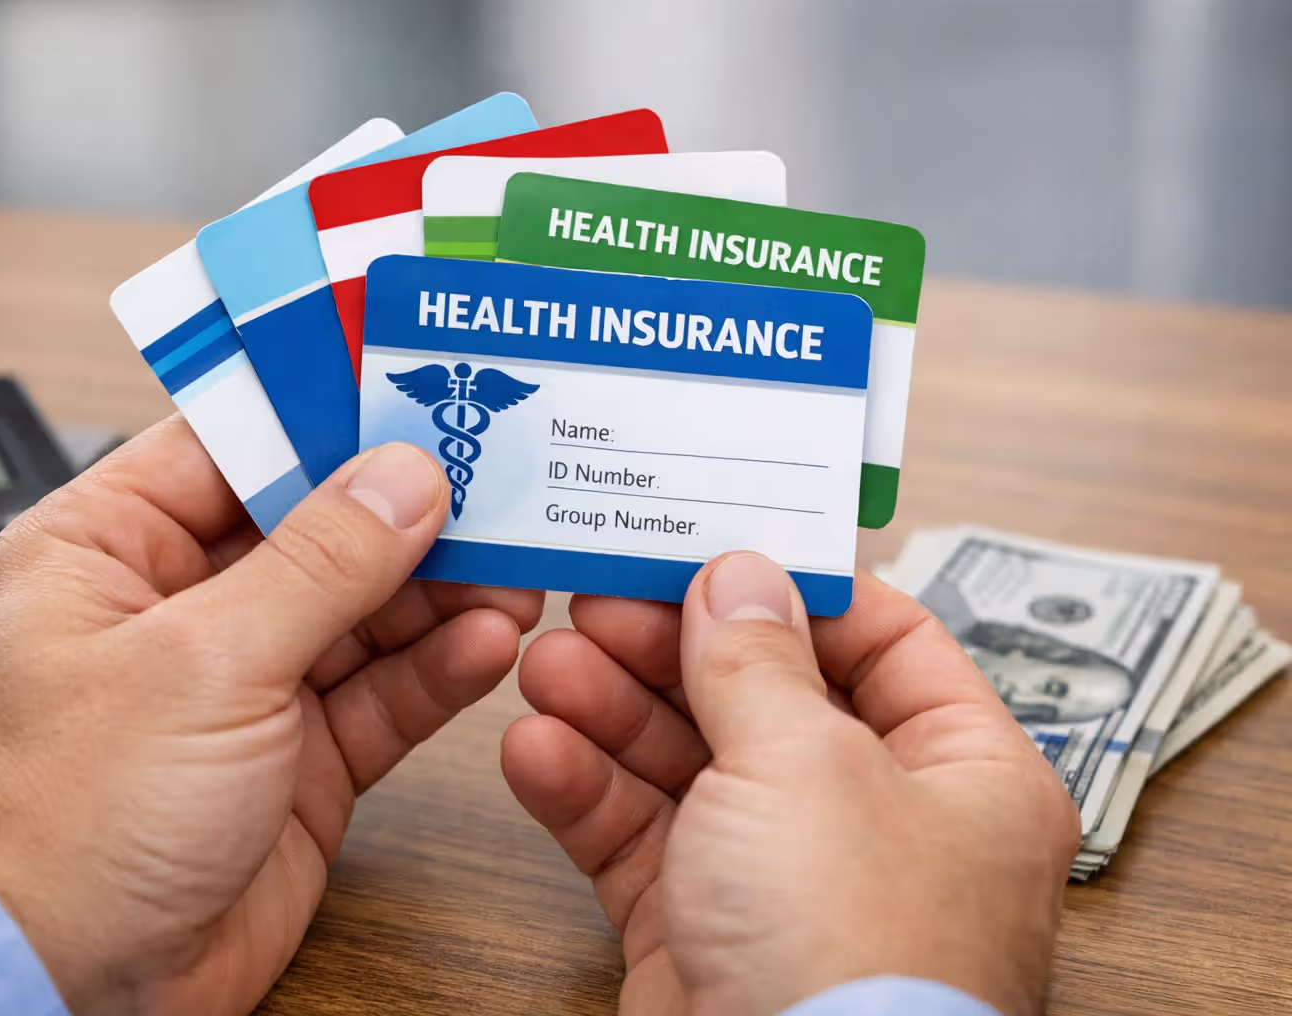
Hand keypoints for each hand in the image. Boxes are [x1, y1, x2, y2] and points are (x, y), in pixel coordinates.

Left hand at [0, 415, 541, 1014]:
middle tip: (497, 470)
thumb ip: (319, 564)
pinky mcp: (302, 756)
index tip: (415, 376)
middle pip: (317, 522)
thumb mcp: (203, 663)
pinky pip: (385, 690)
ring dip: (441, 585)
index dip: (325, 405)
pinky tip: (491, 640)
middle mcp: (184, 605)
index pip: (235, 441)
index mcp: (112, 546)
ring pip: (366, 606)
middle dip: (408, 503)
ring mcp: (248, 682)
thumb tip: (404, 476)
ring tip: (517, 558)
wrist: (68, 988)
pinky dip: (439, 665)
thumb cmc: (69, 823)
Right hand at [502, 553, 1077, 1015]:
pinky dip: (587, 792)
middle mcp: (877, 821)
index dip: (795, 588)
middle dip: (673, 646)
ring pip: (689, 764)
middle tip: (598, 595)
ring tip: (546, 660)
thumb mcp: (806, 764)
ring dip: (613, 709)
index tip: (713, 541)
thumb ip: (758, 659)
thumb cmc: (854, 953)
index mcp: (961, 772)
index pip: (886, 642)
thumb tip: (738, 575)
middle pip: (766, 696)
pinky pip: (642, 838)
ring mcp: (785, 878)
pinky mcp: (705, 929)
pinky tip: (535, 748)